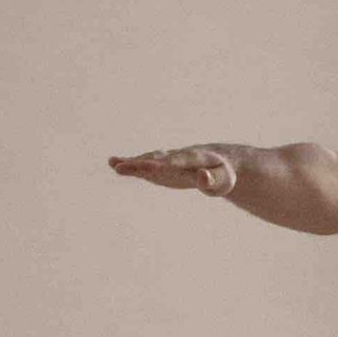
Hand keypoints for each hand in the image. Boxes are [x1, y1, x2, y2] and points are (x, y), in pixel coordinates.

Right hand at [109, 144, 239, 195]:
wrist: (218, 164)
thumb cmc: (223, 175)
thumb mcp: (223, 180)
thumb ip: (213, 180)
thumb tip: (202, 177)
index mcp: (195, 158)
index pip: (179, 161)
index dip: (167, 164)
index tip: (153, 166)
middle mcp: (177, 156)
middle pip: (158, 159)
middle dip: (143, 163)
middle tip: (125, 166)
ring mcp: (167, 161)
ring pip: (149, 160)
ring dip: (132, 163)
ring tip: (115, 165)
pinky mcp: (161, 168)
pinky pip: (145, 166)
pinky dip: (131, 165)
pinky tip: (114, 164)